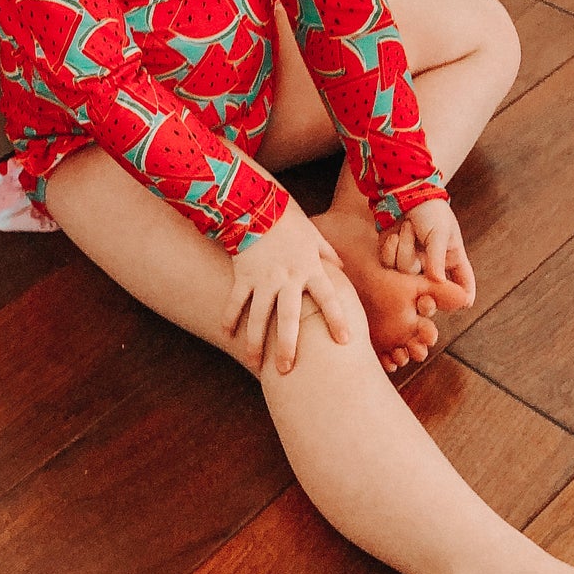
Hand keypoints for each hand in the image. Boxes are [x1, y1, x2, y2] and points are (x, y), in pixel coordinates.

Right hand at [222, 202, 357, 374]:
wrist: (256, 204)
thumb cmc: (288, 220)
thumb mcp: (313, 236)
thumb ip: (328, 254)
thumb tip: (341, 268)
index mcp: (310, 268)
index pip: (328, 298)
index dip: (337, 319)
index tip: (345, 341)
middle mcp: (288, 278)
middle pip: (289, 317)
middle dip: (288, 345)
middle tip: (287, 370)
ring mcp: (264, 278)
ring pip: (259, 316)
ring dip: (256, 341)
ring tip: (255, 363)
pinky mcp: (243, 275)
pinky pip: (236, 301)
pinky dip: (230, 317)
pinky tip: (228, 334)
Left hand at [378, 197, 475, 308]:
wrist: (403, 194)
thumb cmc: (430, 211)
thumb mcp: (440, 232)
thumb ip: (437, 258)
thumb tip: (438, 282)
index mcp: (452, 260)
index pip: (463, 284)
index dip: (463, 296)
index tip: (463, 303)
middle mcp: (432, 268)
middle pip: (432, 296)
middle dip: (428, 302)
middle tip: (426, 302)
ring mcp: (411, 267)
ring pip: (406, 276)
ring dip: (405, 250)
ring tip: (408, 228)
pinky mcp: (391, 261)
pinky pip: (389, 267)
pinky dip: (391, 250)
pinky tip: (395, 236)